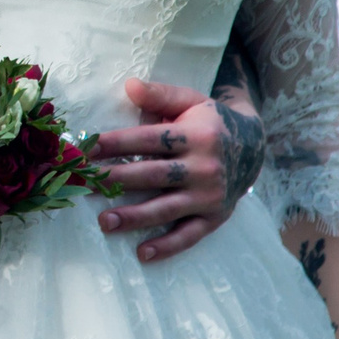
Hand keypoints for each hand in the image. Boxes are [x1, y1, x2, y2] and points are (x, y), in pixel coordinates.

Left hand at [90, 78, 267, 262]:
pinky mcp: (215, 217)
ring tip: (105, 221)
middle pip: (153, 175)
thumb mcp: (191, 101)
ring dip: (135, 217)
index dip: (115, 144)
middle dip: (116, 180)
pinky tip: (142, 253)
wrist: (254, 148)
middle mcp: (204, 167)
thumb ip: (160, 95)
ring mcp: (210, 195)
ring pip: (167, 209)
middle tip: (84, 184)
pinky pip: (189, 235)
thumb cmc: (209, 122)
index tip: (86, 150)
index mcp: (196, 135)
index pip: (148, 140)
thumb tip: (129, 85)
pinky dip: (167, 246)